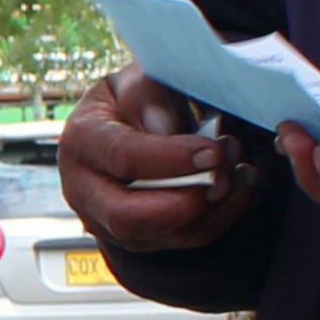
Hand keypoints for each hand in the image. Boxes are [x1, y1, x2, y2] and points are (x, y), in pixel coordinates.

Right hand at [62, 66, 254, 247]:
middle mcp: (82, 187)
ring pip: (162, 235)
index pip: (122, 158)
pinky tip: (238, 187)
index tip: (212, 150)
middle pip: (127, 216)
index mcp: (81, 139)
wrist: (128, 124)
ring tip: (239, 171)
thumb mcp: (138, 79)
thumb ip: (147, 93)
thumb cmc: (136, 98)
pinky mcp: (136, 238)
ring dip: (211, 209)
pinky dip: (219, 217)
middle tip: (226, 175)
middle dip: (185, 202)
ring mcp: (105, 220)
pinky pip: (183, 240)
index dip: (170, 158)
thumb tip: (161, 125)